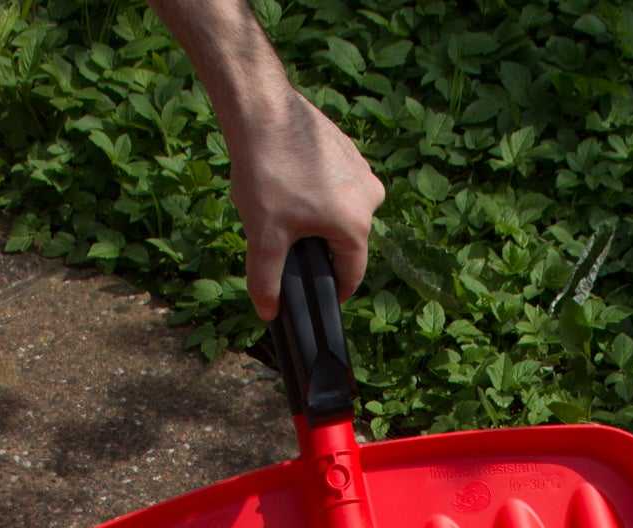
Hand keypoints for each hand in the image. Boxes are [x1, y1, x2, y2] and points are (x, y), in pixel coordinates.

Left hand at [229, 86, 384, 320]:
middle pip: (347, 243)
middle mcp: (370, 198)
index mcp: (356, 225)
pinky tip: (291, 183)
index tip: (314, 294)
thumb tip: (267, 313)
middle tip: (286, 241)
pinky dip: (320, 192)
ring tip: (285, 207)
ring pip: (343, 213)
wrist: (262, 109)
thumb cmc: (267, 173)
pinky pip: (339, 186)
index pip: (351, 275)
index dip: (331, 291)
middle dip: (320, 249)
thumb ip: (266, 280)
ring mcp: (363, 169)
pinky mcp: (350, 149)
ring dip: (319, 219)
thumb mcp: (263, 236)